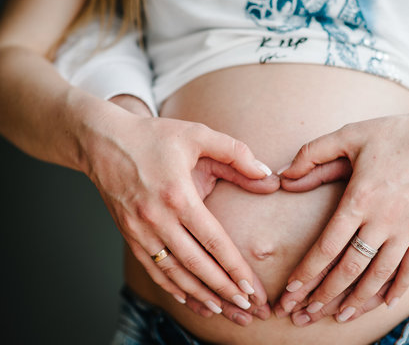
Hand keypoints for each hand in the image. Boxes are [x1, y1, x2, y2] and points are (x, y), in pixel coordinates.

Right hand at [87, 95, 278, 324]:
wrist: (104, 142)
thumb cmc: (154, 137)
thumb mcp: (198, 135)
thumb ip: (236, 153)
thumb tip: (267, 176)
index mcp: (178, 196)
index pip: (213, 241)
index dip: (234, 268)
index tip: (253, 289)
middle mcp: (157, 219)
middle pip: (196, 265)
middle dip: (224, 290)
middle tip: (247, 309)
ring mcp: (140, 231)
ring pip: (174, 274)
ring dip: (200, 296)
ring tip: (224, 310)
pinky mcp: (129, 235)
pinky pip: (153, 270)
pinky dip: (173, 288)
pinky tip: (190, 299)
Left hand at [276, 103, 408, 323]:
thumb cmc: (396, 133)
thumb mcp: (350, 134)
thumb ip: (312, 153)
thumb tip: (283, 175)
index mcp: (359, 199)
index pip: (326, 247)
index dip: (306, 273)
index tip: (291, 291)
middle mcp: (383, 221)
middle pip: (349, 269)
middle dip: (324, 294)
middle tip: (305, 314)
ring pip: (379, 275)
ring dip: (358, 300)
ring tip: (340, 316)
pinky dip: (398, 289)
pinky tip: (385, 303)